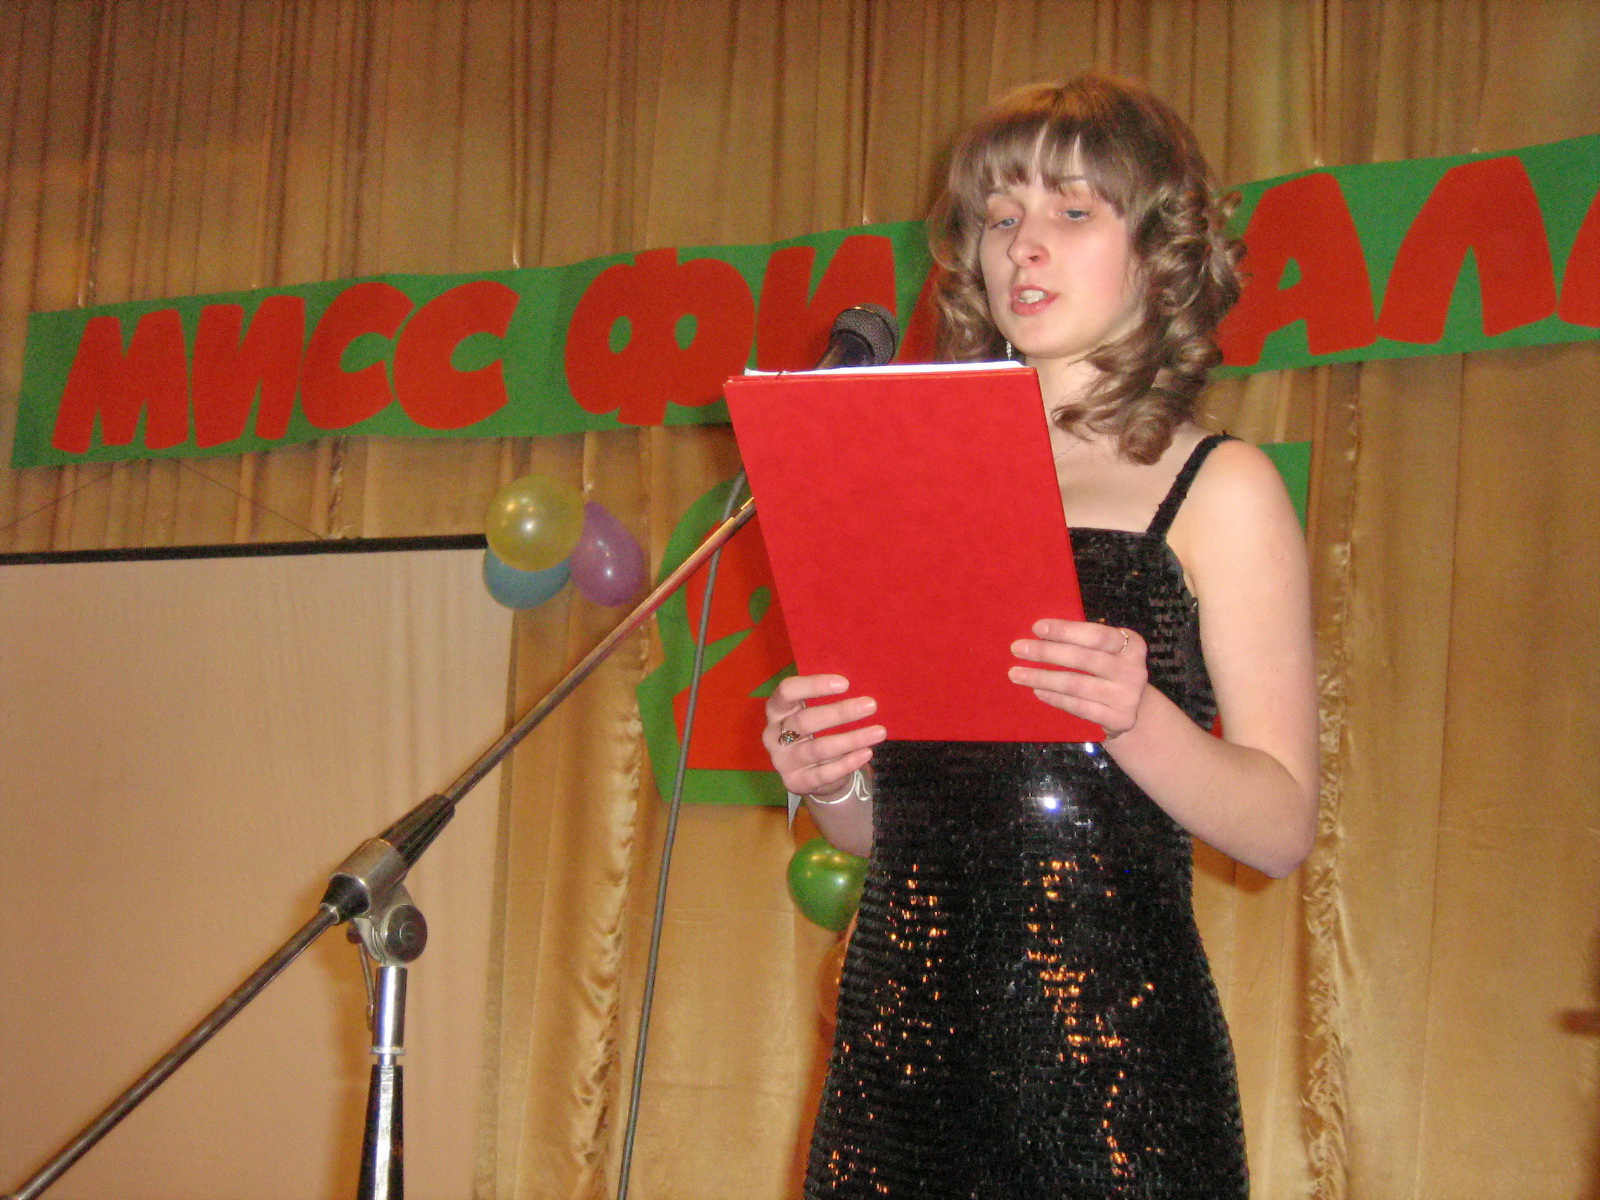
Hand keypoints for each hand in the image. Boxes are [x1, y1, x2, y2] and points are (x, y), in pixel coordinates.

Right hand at [762, 674, 885, 797]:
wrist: (810, 773)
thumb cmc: (814, 732)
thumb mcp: (813, 712)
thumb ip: (826, 699)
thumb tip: (862, 681)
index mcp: (776, 710)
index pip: (787, 691)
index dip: (814, 685)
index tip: (845, 684)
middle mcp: (773, 735)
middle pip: (804, 721)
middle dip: (840, 713)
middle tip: (871, 705)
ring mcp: (782, 761)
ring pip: (817, 749)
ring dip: (851, 739)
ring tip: (879, 732)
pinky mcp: (795, 782)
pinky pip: (824, 773)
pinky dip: (847, 763)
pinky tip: (867, 753)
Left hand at [1009, 619, 1147, 737]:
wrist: (1131, 710)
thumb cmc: (1108, 672)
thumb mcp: (1105, 652)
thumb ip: (1081, 641)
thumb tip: (1038, 633)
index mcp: (1132, 644)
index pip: (1095, 634)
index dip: (1065, 630)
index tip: (1036, 628)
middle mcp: (1134, 669)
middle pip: (1083, 659)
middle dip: (1046, 652)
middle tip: (1017, 649)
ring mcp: (1128, 696)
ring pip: (1076, 684)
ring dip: (1042, 677)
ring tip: (1017, 674)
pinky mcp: (1119, 719)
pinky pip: (1079, 707)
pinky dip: (1055, 698)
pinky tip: (1037, 691)